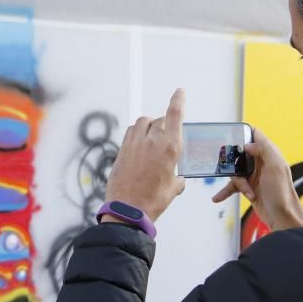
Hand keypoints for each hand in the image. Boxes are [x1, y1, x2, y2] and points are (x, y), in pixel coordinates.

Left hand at [104, 89, 186, 222]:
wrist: (128, 210)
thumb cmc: (152, 200)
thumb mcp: (174, 188)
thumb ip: (178, 178)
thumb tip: (177, 178)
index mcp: (169, 147)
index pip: (175, 114)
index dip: (178, 99)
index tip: (180, 92)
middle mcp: (151, 140)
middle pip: (159, 119)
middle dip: (165, 124)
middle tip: (166, 135)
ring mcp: (135, 143)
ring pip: (143, 122)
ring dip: (149, 125)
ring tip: (152, 137)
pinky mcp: (122, 149)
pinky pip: (131, 132)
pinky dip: (137, 133)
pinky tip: (139, 143)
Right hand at [211, 128, 302, 231]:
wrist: (282, 217)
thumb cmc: (282, 193)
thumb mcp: (276, 167)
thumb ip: (264, 150)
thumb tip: (246, 145)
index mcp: (269, 153)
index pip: (255, 135)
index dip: (243, 133)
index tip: (230, 135)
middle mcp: (261, 162)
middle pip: (239, 154)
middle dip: (233, 163)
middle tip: (228, 167)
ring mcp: (254, 175)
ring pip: (235, 172)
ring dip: (238, 183)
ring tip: (247, 192)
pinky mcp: (249, 187)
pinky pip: (233, 187)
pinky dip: (225, 192)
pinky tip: (216, 198)